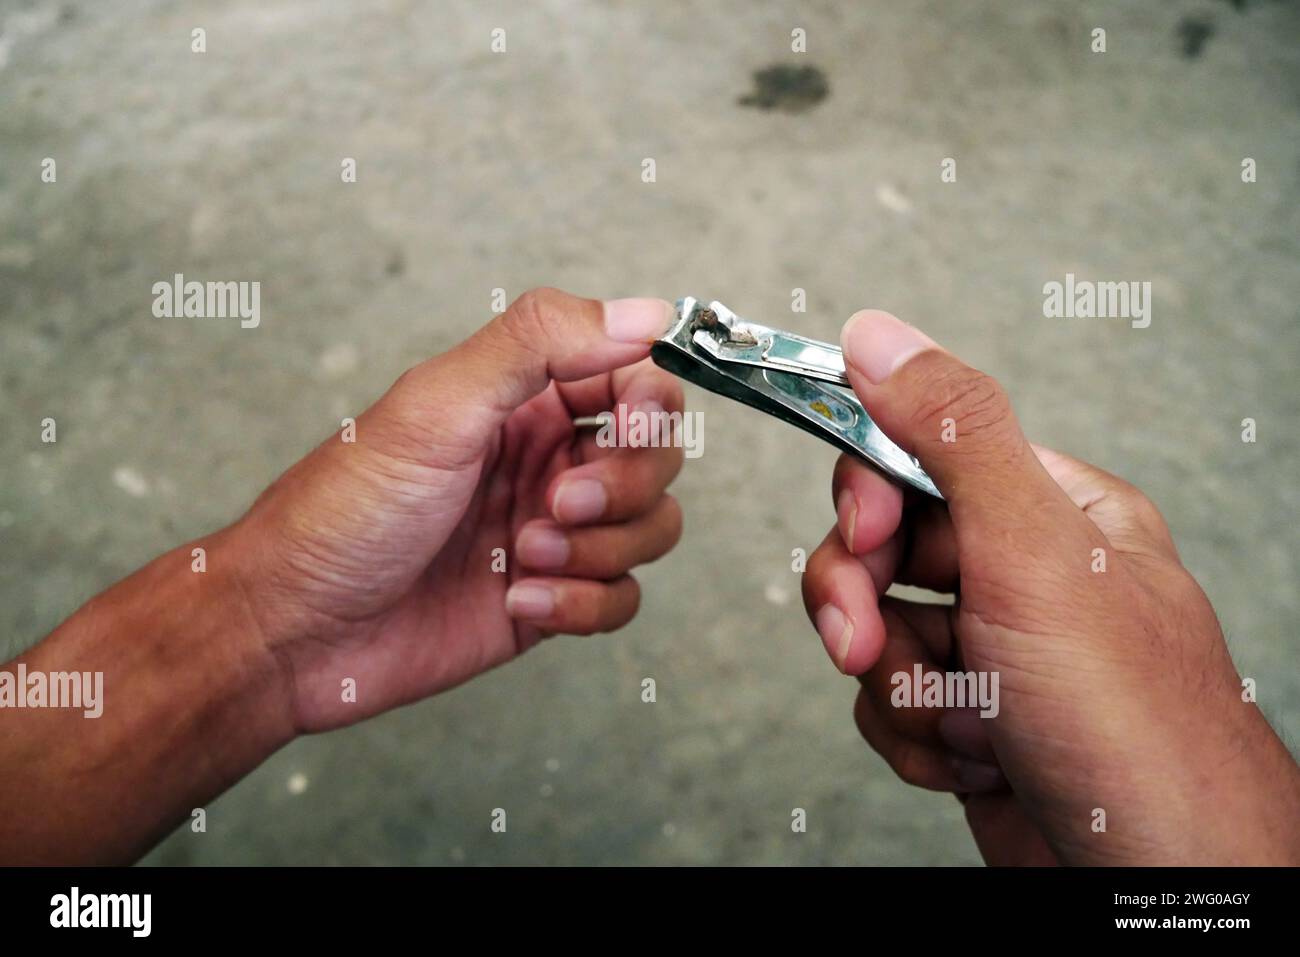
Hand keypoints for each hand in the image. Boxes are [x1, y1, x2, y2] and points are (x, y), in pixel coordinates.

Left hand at [234, 288, 683, 731]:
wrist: (294, 630)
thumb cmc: (345, 509)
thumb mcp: (438, 406)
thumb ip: (540, 342)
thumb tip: (645, 311)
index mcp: (524, 399)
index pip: (635, 377)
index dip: (652, 403)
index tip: (628, 426)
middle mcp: (547, 459)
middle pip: (657, 457)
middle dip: (623, 486)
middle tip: (556, 502)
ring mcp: (553, 532)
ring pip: (650, 529)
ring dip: (599, 549)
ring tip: (521, 557)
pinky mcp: (552, 600)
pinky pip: (621, 599)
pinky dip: (582, 604)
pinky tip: (517, 603)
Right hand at [802, 309, 1299, 864]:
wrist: (1147, 883)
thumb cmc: (1132, 724)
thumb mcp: (1035, 551)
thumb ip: (953, 435)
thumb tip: (879, 337)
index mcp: (1052, 511)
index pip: (918, 457)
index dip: (868, 497)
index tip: (862, 534)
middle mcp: (1020, 575)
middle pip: (879, 551)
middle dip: (866, 609)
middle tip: (868, 645)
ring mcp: (993, 651)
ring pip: (874, 634)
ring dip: (901, 689)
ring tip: (968, 722)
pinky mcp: (968, 721)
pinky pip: (887, 705)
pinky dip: (915, 740)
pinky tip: (976, 760)